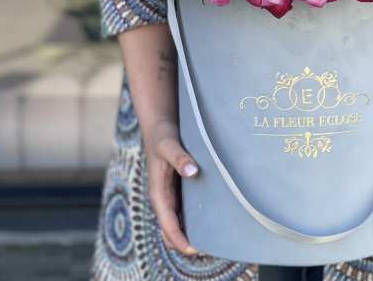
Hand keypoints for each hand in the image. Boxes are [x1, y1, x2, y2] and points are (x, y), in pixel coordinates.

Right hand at [144, 118, 200, 255]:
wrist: (159, 124)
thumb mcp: (170, 145)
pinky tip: (211, 217)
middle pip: (172, 229)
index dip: (179, 239)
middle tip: (210, 248)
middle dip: (186, 242)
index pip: (167, 224)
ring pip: (179, 221)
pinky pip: (185, 209)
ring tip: (215, 238)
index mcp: (158, 193)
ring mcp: (170, 194)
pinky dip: (194, 217)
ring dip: (191, 230)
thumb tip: (192, 172)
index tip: (194, 249)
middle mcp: (163, 197)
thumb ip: (180, 158)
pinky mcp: (178, 187)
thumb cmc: (163, 135)